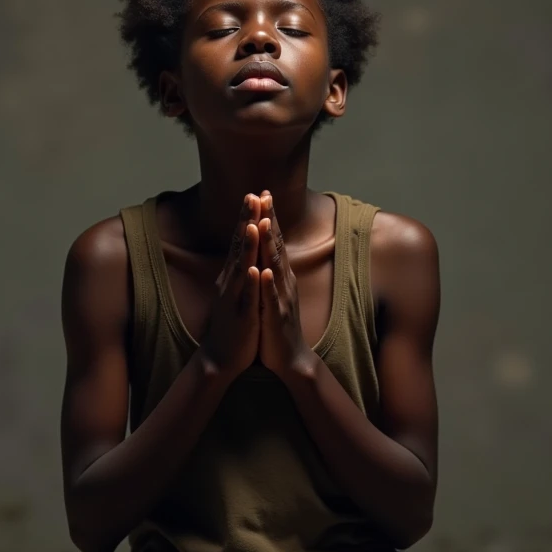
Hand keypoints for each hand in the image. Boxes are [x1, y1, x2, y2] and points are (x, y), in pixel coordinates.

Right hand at [199, 194, 261, 380]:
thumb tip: (242, 248)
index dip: (247, 217)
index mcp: (233, 275)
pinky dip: (251, 283)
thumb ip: (238, 269)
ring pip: (242, 268)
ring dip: (247, 246)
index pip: (240, 240)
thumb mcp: (235, 290)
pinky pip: (247, 298)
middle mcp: (232, 282)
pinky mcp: (242, 317)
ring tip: (253, 224)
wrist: (221, 358)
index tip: (255, 194)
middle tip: (252, 195)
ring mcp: (235, 298)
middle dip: (246, 220)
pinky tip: (255, 269)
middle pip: (238, 246)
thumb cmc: (232, 324)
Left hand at [257, 191, 313, 379]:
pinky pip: (271, 298)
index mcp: (279, 275)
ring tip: (265, 223)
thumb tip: (267, 247)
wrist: (290, 358)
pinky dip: (267, 284)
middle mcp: (283, 281)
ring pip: (275, 267)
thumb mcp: (274, 291)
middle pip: (277, 245)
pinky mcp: (277, 316)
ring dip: (271, 245)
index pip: (274, 240)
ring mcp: (281, 298)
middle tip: (264, 195)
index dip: (269, 216)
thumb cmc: (278, 324)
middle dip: (270, 220)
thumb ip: (272, 269)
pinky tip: (262, 271)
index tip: (262, 193)